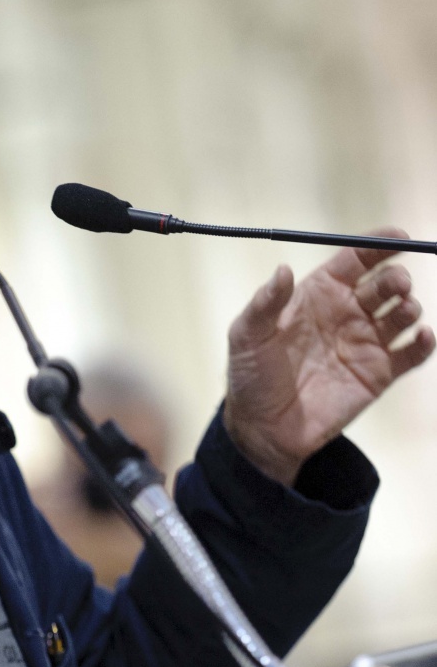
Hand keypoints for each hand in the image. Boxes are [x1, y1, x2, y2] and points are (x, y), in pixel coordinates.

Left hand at [223, 229, 434, 485]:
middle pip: (383, 284)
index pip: (355, 260)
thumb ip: (265, 303)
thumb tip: (283, 269)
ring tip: (402, 311)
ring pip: (402, 314)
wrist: (262, 428)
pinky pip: (412, 353)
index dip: (377, 246)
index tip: (398, 238)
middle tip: (395, 285)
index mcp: (317, 295)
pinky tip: (421, 336)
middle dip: (396, 278)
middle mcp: (345, 314)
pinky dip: (424, 342)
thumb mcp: (247, 335)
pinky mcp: (378, 374)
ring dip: (409, 306)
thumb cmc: (250, 376)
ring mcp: (364, 343)